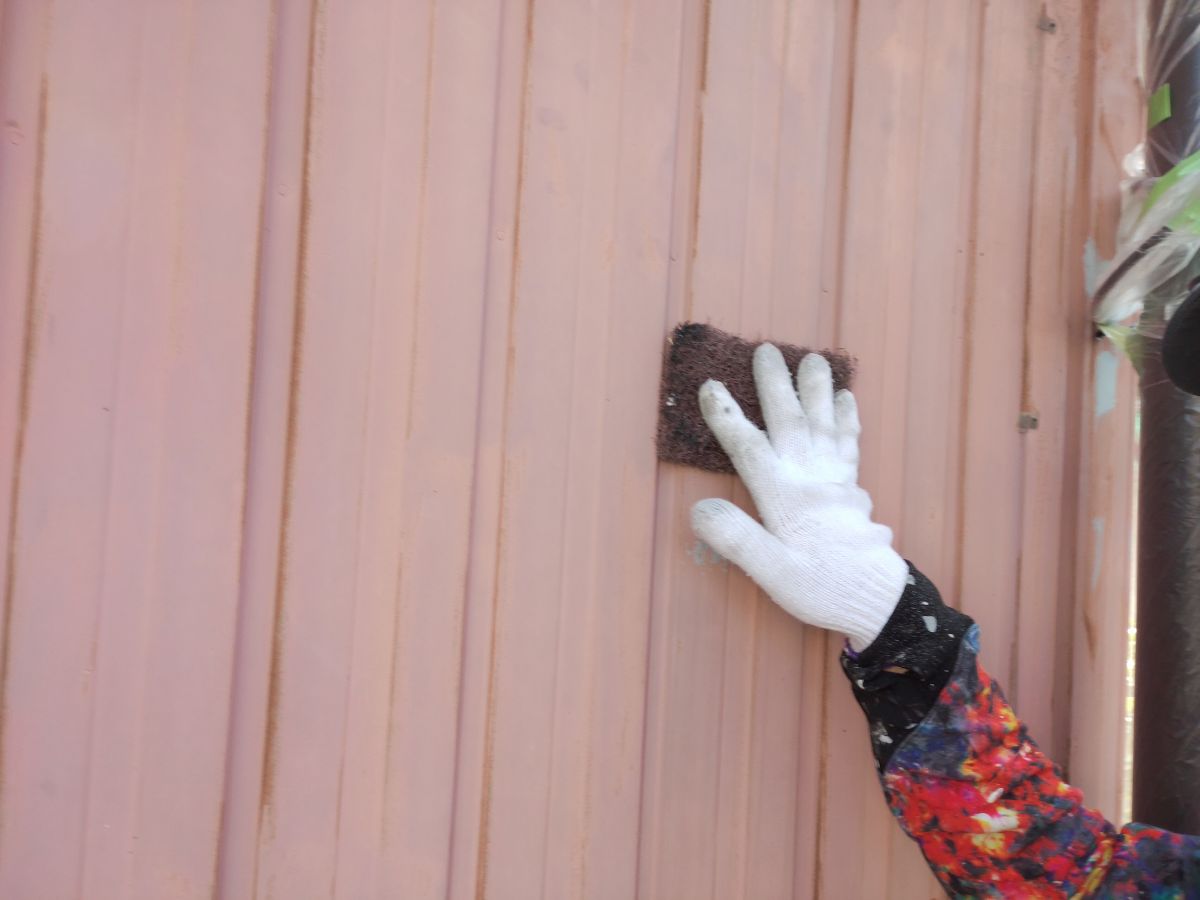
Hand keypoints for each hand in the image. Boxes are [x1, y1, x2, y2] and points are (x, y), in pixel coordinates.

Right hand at [690, 343, 906, 649]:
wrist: (879, 601)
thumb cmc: (822, 589)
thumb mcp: (772, 574)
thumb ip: (738, 540)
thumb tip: (699, 509)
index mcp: (786, 498)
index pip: (750, 449)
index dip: (728, 417)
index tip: (711, 385)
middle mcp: (811, 481)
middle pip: (791, 423)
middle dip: (776, 386)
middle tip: (767, 349)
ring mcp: (836, 482)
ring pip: (824, 425)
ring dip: (817, 390)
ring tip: (815, 358)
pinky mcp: (853, 490)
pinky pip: (850, 444)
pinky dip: (847, 418)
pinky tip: (847, 398)